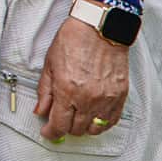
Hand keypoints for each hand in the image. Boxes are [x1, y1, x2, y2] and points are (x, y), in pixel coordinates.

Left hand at [36, 10, 128, 138]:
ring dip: (84, 127)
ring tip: (76, 119)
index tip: (48, 132)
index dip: (51, 132)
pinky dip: (102, 124)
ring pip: (95, 128)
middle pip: (76, 129)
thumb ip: (45, 92)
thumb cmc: (73, 40)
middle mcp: (88, 99)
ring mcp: (106, 99)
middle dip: (65, 127)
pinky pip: (111, 120)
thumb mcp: (49, 65)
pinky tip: (94, 118)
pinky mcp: (120, 96)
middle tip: (60, 121)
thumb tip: (41, 110)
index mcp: (67, 91)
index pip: (59, 125)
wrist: (99, 28)